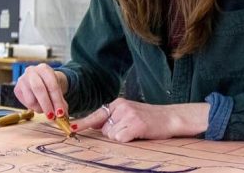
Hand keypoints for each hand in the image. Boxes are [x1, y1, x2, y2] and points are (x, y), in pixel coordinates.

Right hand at [13, 63, 69, 120]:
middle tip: (52, 117)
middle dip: (46, 105)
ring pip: (31, 99)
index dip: (57, 100)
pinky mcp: (16, 89)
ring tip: (44, 109)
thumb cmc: (50, 85)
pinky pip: (25, 103)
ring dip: (40, 108)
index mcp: (44, 69)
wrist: (40, 79)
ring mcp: (22, 79)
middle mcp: (31, 71)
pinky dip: (33, 108)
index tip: (60, 113)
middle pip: (39, 89)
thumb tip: (63, 116)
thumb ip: (61, 102)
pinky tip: (37, 104)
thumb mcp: (58, 90)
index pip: (52, 85)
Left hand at [71, 99, 209, 141]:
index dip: (84, 123)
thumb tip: (96, 126)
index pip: (97, 114)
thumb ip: (114, 117)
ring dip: (122, 137)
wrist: (171, 117)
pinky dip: (128, 140)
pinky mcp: (135, 124)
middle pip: (104, 129)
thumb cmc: (151, 118)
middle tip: (131, 130)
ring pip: (112, 135)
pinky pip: (121, 138)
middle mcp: (121, 107)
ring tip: (136, 131)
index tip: (72, 127)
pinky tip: (139, 133)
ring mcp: (127, 115)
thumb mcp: (130, 112)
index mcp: (118, 103)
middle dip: (114, 133)